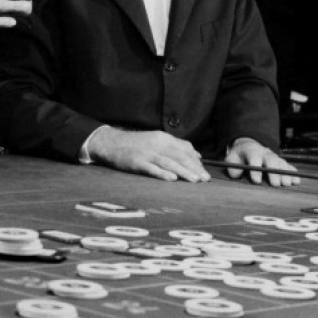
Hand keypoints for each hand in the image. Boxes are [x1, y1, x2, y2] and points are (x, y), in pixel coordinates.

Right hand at [89, 127, 210, 182]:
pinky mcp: (137, 162)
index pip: (184, 148)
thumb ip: (177, 145)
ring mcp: (147, 153)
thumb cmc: (137, 143)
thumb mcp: (157, 139)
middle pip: (179, 156)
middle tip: (205, 179)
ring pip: (169, 162)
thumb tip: (197, 155)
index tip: (204, 172)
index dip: (196, 161)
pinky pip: (152, 168)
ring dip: (183, 171)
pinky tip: (171, 178)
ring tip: (194, 180)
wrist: (112, 143)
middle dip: (194, 168)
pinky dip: (162, 173)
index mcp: (163, 137)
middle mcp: (157, 144)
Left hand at [224, 137, 299, 186]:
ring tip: (286, 184)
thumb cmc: (240, 157)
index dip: (255, 168)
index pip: (254, 157)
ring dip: (285, 174)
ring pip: (282, 164)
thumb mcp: (232, 159)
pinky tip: (296, 181)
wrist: (250, 148)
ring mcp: (275, 157)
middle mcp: (265, 153)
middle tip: (275, 184)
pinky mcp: (282, 163)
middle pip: (271, 161)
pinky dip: (293, 174)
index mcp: (252, 151)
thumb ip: (232, 167)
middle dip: (273, 172)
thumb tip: (236, 175)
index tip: (256, 181)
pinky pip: (289, 167)